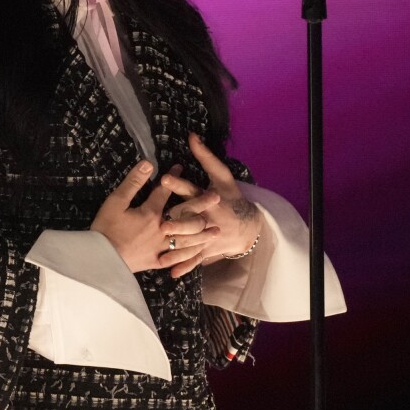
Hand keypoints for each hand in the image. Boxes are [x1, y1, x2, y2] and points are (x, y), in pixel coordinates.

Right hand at [91, 157, 212, 272]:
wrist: (101, 260)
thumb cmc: (105, 229)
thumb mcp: (114, 202)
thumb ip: (132, 183)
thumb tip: (148, 163)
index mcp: (150, 212)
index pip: (164, 191)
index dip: (173, 177)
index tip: (181, 167)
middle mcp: (161, 229)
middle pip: (185, 215)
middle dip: (201, 204)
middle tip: (216, 198)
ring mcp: (160, 246)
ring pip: (187, 239)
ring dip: (202, 233)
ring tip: (216, 230)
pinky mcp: (156, 261)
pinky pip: (177, 258)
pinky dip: (189, 256)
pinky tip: (197, 254)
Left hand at [164, 135, 263, 278]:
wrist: (248, 226)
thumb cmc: (232, 196)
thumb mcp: (221, 175)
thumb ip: (205, 157)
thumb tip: (191, 136)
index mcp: (209, 198)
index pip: (191, 189)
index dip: (178, 184)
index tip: (163, 178)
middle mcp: (208, 218)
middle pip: (190, 220)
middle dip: (178, 222)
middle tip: (162, 225)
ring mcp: (208, 236)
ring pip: (191, 243)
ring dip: (177, 249)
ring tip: (161, 254)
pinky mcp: (207, 250)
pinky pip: (194, 260)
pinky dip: (184, 267)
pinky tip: (170, 273)